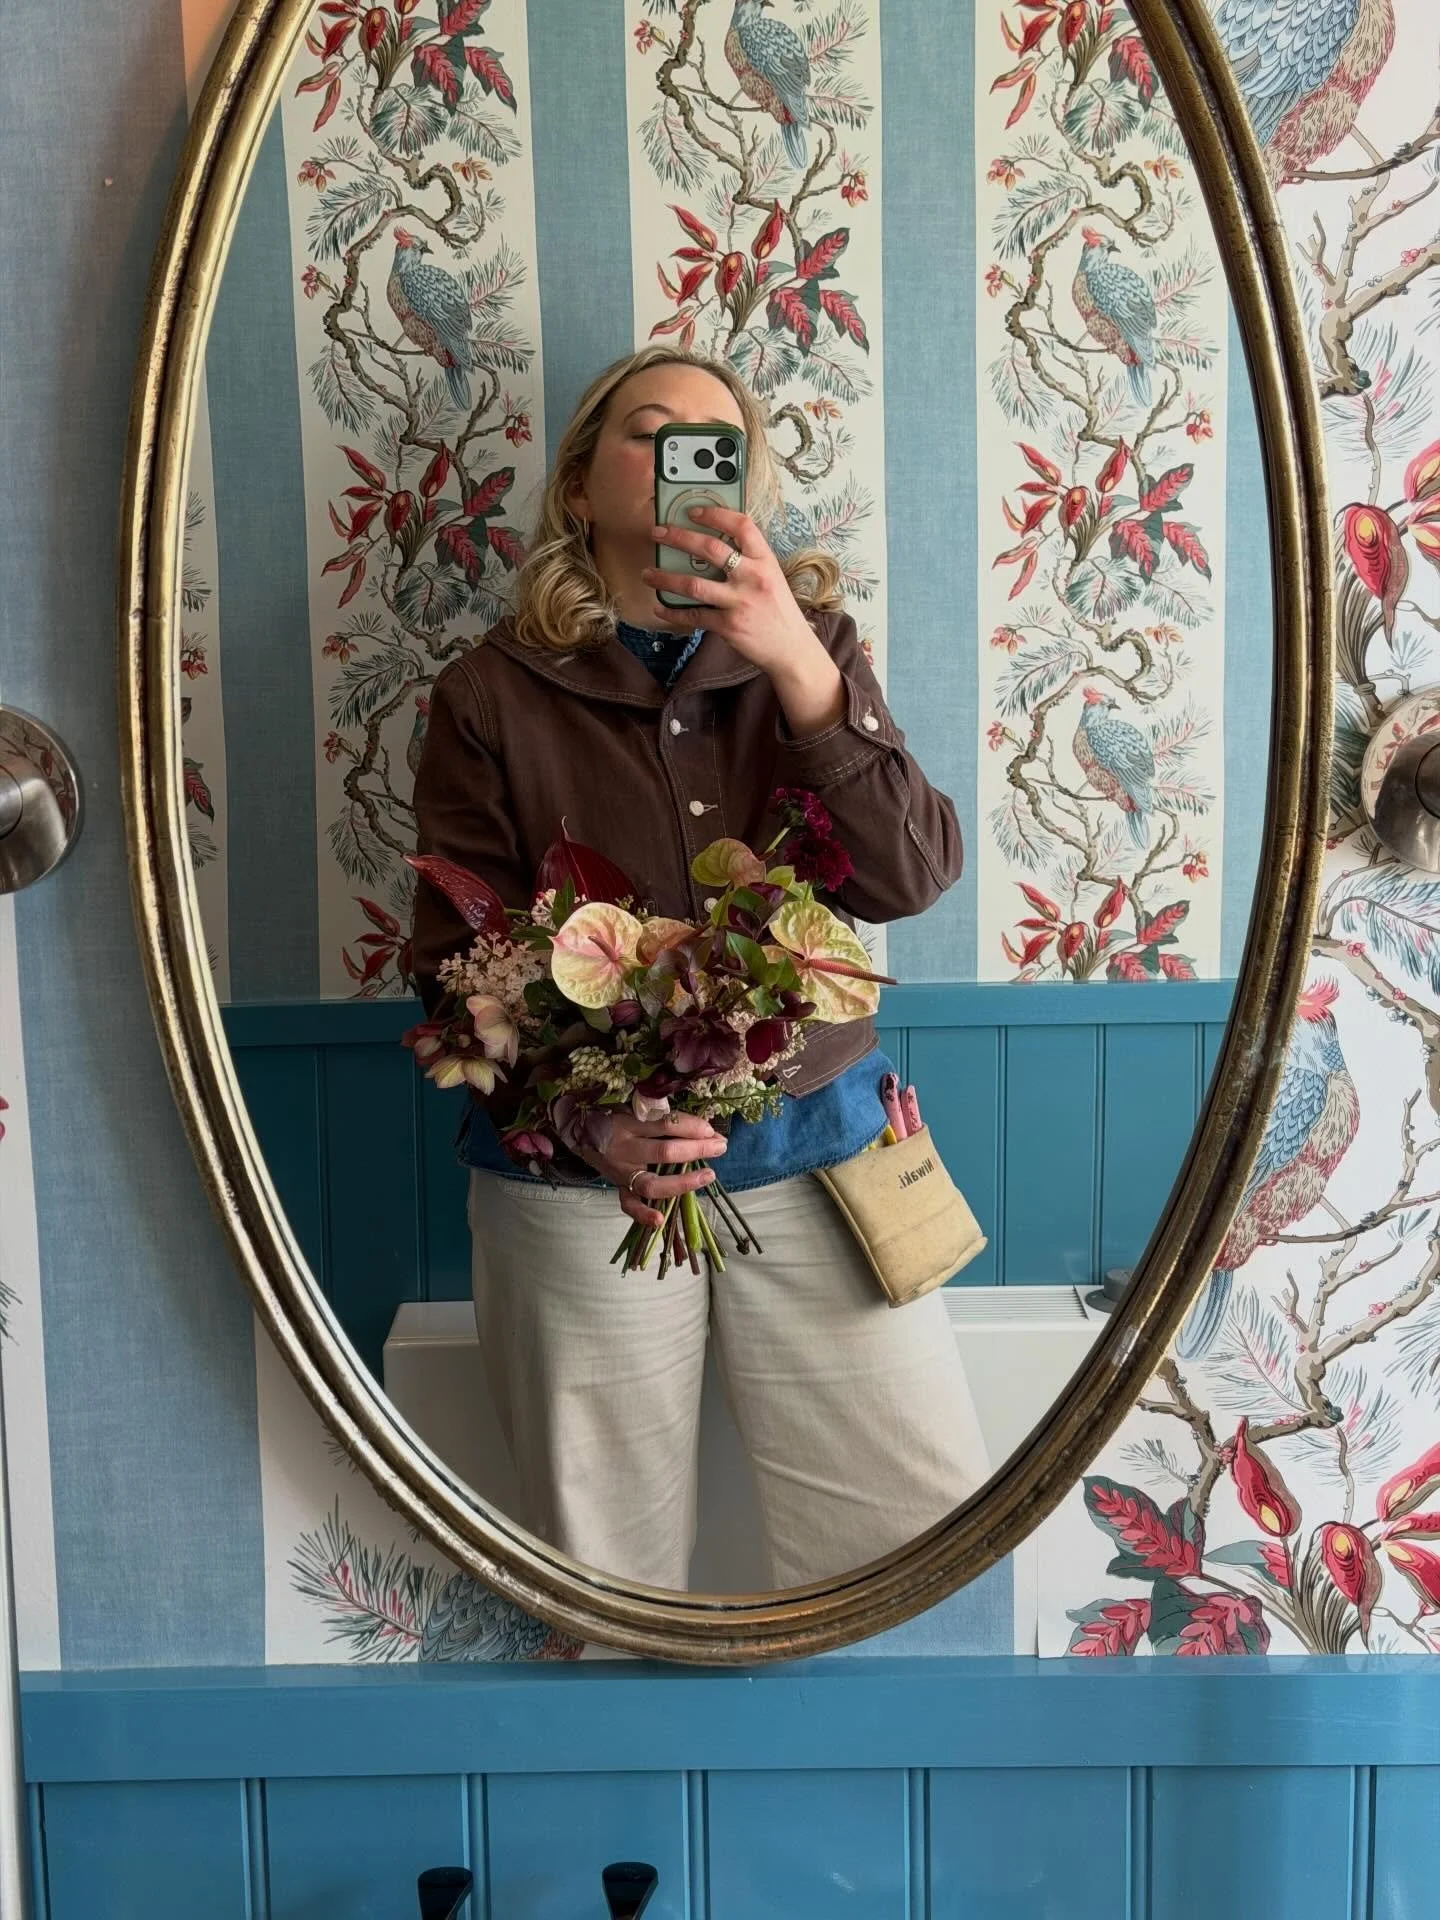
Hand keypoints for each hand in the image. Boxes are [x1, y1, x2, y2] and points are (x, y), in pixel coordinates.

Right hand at [574, 1108, 727, 1231]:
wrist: (577, 1131)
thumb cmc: (612, 1116)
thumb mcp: (631, 1106)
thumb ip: (659, 1115)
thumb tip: (700, 1126)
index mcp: (628, 1123)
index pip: (666, 1124)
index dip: (692, 1127)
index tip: (711, 1130)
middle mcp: (624, 1149)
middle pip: (665, 1152)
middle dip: (697, 1149)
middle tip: (720, 1146)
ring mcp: (620, 1172)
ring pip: (652, 1183)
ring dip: (683, 1182)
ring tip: (708, 1175)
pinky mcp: (618, 1187)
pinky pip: (629, 1204)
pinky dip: (643, 1214)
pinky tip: (660, 1219)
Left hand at [642, 504, 817, 676]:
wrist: (791, 649)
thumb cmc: (779, 611)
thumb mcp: (772, 578)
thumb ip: (749, 562)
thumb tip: (712, 548)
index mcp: (765, 561)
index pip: (741, 526)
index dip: (715, 514)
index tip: (692, 511)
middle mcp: (753, 577)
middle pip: (710, 549)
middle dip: (678, 538)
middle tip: (658, 533)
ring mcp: (740, 602)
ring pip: (694, 584)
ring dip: (666, 578)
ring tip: (648, 574)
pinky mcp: (729, 625)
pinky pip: (694, 615)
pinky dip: (673, 612)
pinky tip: (660, 608)